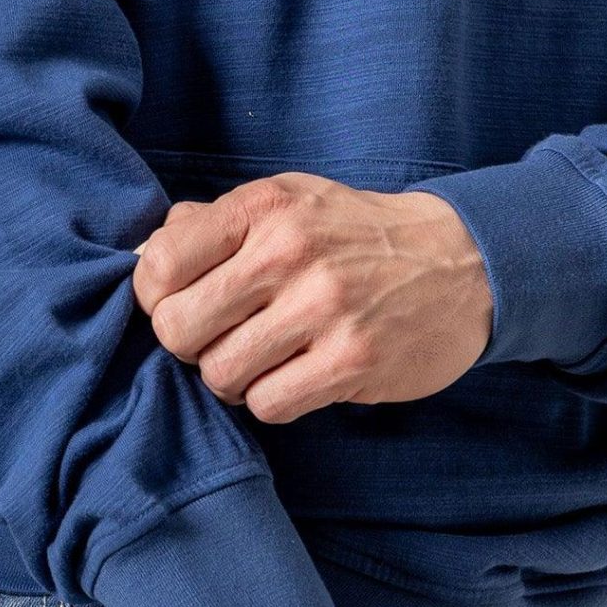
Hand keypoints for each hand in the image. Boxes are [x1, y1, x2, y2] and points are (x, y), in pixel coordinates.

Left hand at [132, 174, 491, 421]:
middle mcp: (290, 253)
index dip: (156, 297)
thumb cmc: (356, 235)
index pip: (160, 264)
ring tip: (264, 358)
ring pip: (220, 374)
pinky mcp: (353, 360)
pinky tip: (296, 377)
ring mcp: (324, 308)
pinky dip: (272, 399)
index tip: (183, 302)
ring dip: (233, 377)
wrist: (462, 262)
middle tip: (220, 338)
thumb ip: (214, 223)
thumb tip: (144, 253)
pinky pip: (269, 404)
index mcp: (266, 208)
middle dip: (189, 345)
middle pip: (178, 328)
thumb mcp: (289, 203)